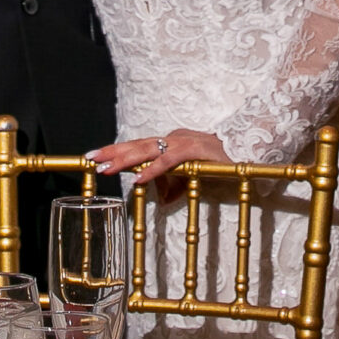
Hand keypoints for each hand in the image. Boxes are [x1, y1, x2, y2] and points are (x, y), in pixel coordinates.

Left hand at [89, 127, 229, 186]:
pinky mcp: (195, 150)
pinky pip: (169, 161)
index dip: (116, 151)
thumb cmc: (219, 164)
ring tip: (106, 169)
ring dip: (125, 160)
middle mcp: (173, 138)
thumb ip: (173, 186)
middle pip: (137, 145)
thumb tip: (158, 200)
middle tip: (90, 158)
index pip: (138, 146)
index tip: (95, 157)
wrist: (248, 152)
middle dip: (112, 152)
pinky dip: (153, 170)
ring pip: (148, 149)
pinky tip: (138, 178)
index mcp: (170, 142)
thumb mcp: (191, 177)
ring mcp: (183, 142)